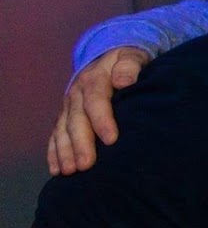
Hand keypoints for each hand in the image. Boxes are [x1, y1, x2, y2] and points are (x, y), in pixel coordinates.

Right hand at [47, 46, 149, 175]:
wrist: (109, 57)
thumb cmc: (128, 62)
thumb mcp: (132, 56)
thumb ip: (129, 66)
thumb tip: (124, 81)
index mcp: (94, 79)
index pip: (96, 100)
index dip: (102, 120)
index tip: (111, 139)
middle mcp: (76, 93)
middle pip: (76, 120)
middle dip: (80, 143)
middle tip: (86, 164)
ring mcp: (68, 106)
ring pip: (63, 130)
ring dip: (65, 151)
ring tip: (70, 171)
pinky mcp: (65, 115)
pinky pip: (56, 134)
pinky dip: (54, 152)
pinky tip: (56, 170)